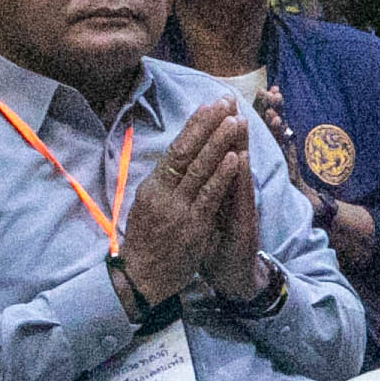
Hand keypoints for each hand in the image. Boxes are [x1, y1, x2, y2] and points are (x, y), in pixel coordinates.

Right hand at [132, 100, 265, 305]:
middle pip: (187, 152)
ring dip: (219, 144)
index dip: (194, 126)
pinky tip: (235, 158)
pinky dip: (223, 176)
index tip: (209, 105)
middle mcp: (163, 193)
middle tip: (225, 102)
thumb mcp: (148, 206)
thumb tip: (178, 155)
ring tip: (235, 121)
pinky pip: (210, 196)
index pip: (175, 149)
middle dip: (208, 125)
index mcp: (152, 186)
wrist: (143, 278)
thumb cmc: (148, 241)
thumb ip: (164, 182)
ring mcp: (179, 209)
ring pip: (201, 169)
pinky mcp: (194, 226)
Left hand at [182, 99, 267, 297]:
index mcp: (220, 191)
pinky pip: (241, 197)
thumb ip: (205, 192)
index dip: (216, 130)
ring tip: (238, 118)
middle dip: (231, 127)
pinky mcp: (245, 225)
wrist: (235, 278)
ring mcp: (241, 208)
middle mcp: (233, 195)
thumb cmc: (219, 247)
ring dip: (240, 143)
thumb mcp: (207, 216)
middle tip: (231, 99)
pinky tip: (240, 157)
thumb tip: (192, 171)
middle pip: (233, 154)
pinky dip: (240, 177)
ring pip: (240, 170)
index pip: (220, 155)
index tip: (213, 103)